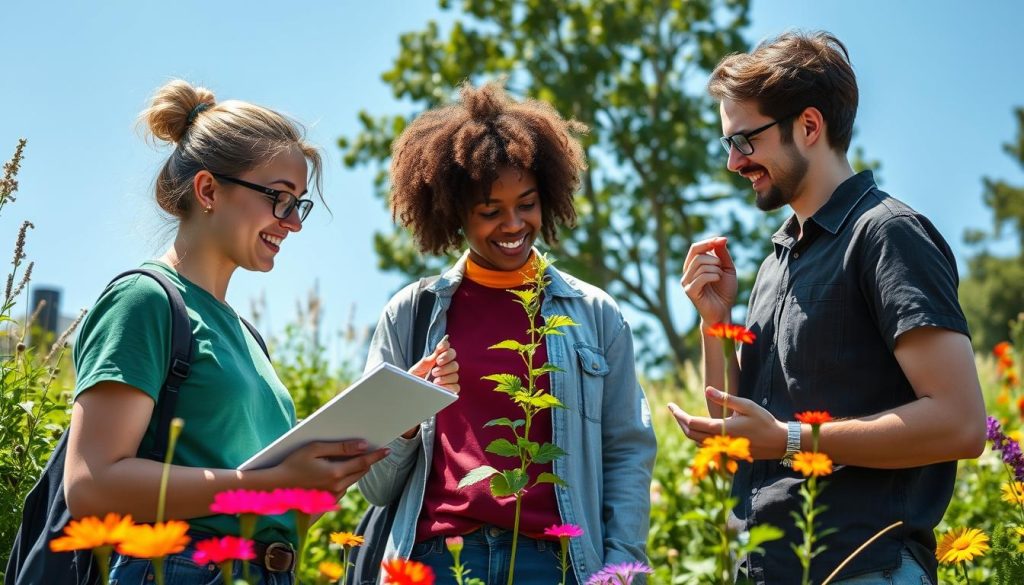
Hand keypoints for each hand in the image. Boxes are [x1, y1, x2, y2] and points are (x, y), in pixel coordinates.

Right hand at [274, 440, 389, 498]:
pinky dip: (347, 476)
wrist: (277, 485)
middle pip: (361, 471)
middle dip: (368, 460)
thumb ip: (340, 447)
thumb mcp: (315, 449)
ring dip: (358, 468)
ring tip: (359, 455)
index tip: (387, 449)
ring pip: (354, 479)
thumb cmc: (293, 463)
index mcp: (335, 473)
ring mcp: (333, 495)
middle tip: (374, 448)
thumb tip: (362, 445)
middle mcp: (337, 486)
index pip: (363, 462)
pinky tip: (342, 467)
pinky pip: (345, 486)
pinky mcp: (329, 500)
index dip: (376, 455)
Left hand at [404, 335, 459, 437]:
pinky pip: (456, 387)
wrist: (409, 396)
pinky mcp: (450, 391)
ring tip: (435, 380)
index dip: (445, 347)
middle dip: (446, 362)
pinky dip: (448, 386)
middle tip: (435, 368)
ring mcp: (448, 379)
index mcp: (437, 359)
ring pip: (455, 374)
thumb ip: (428, 360)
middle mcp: (445, 368)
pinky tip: (439, 386)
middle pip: (454, 360)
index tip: (439, 348)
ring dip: (445, 376)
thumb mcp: (417, 369)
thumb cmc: (412, 380)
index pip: (446, 348)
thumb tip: (437, 350)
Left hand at [667, 386, 786, 459]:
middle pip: (690, 434)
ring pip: (697, 442)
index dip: (678, 414)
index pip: (692, 423)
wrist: (780, 442)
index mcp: (722, 429)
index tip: (671, 405)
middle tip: (674, 410)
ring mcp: (723, 450)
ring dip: (688, 430)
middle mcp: (719, 442)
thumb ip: (726, 399)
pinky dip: (699, 438)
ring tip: (683, 417)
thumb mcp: (747, 406)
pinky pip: (707, 447)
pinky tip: (699, 429)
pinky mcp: (728, 454)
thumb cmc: (765, 421)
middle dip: (679, 422)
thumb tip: (707, 390)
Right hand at [680, 237, 736, 324]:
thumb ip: (722, 254)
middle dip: (714, 258)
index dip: (709, 241)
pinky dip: (714, 276)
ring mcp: (686, 282)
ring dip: (716, 269)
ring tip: (719, 278)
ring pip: (701, 265)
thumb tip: (720, 238)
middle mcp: (687, 273)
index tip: (723, 240)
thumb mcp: (727, 268)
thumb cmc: (724, 290)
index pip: (695, 247)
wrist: (723, 311)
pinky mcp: (690, 291)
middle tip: (721, 268)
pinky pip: (702, 276)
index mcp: (693, 266)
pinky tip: (717, 281)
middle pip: (698, 254)